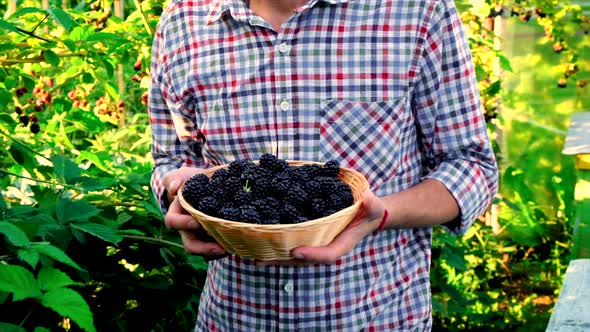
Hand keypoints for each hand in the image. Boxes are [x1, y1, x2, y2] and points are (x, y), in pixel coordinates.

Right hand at [163, 167, 225, 255]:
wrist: (209, 184)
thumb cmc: (192, 181)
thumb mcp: (182, 176)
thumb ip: (174, 178)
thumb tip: (173, 188)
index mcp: (177, 214)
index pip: (173, 222)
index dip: (183, 224)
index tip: (196, 221)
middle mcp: (188, 229)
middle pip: (191, 244)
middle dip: (204, 248)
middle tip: (220, 247)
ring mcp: (202, 235)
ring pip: (206, 250)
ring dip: (218, 252)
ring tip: (232, 249)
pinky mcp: (215, 236)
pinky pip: (219, 247)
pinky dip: (227, 246)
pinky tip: (238, 243)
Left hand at [256, 190, 386, 265]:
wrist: (364, 213)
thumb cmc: (368, 211)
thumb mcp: (373, 206)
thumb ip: (372, 204)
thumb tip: (368, 198)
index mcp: (341, 244)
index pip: (327, 255)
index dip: (312, 255)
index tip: (296, 252)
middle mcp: (326, 247)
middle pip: (304, 260)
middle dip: (283, 260)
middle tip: (261, 260)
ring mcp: (316, 244)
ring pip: (295, 256)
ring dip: (276, 256)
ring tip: (254, 256)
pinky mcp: (308, 237)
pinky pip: (292, 244)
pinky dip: (277, 244)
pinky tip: (259, 241)